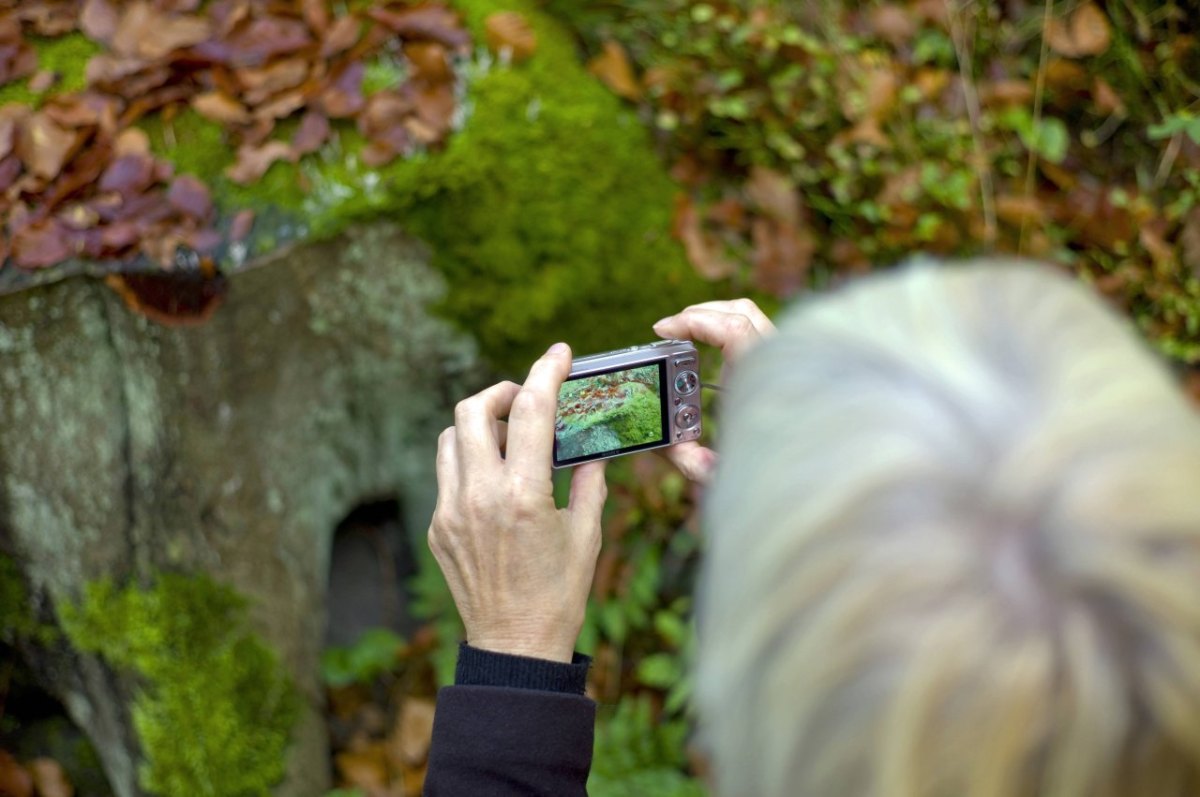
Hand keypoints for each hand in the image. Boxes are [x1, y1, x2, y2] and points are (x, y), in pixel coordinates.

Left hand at [428, 343, 607, 662]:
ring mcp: (451, 512)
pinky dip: (470, 462)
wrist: (515, 647)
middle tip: (526, 399)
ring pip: (451, 438)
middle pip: (473, 410)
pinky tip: (496, 480)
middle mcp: (480, 496)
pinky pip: (447, 476)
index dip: (546, 372)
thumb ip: (589, 484)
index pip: (532, 412)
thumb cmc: (559, 595)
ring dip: (479, 425)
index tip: (559, 353)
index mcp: (524, 495)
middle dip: (501, 392)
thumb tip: (588, 452)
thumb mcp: (587, 536)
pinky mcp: (437, 528)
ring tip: (509, 438)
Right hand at [652, 299, 775, 483]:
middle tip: (670, 328)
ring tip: (686, 331)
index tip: (663, 330)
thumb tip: (683, 453)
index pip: (734, 328)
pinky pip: (757, 330)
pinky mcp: (785, 363)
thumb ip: (696, 464)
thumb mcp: (725, 472)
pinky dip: (729, 329)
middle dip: (700, 313)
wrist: (813, 476)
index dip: (695, 321)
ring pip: (752, 317)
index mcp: (766, 380)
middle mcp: (781, 364)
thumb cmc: (775, 472)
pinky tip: (710, 347)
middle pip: (742, 313)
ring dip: (715, 315)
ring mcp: (786, 360)